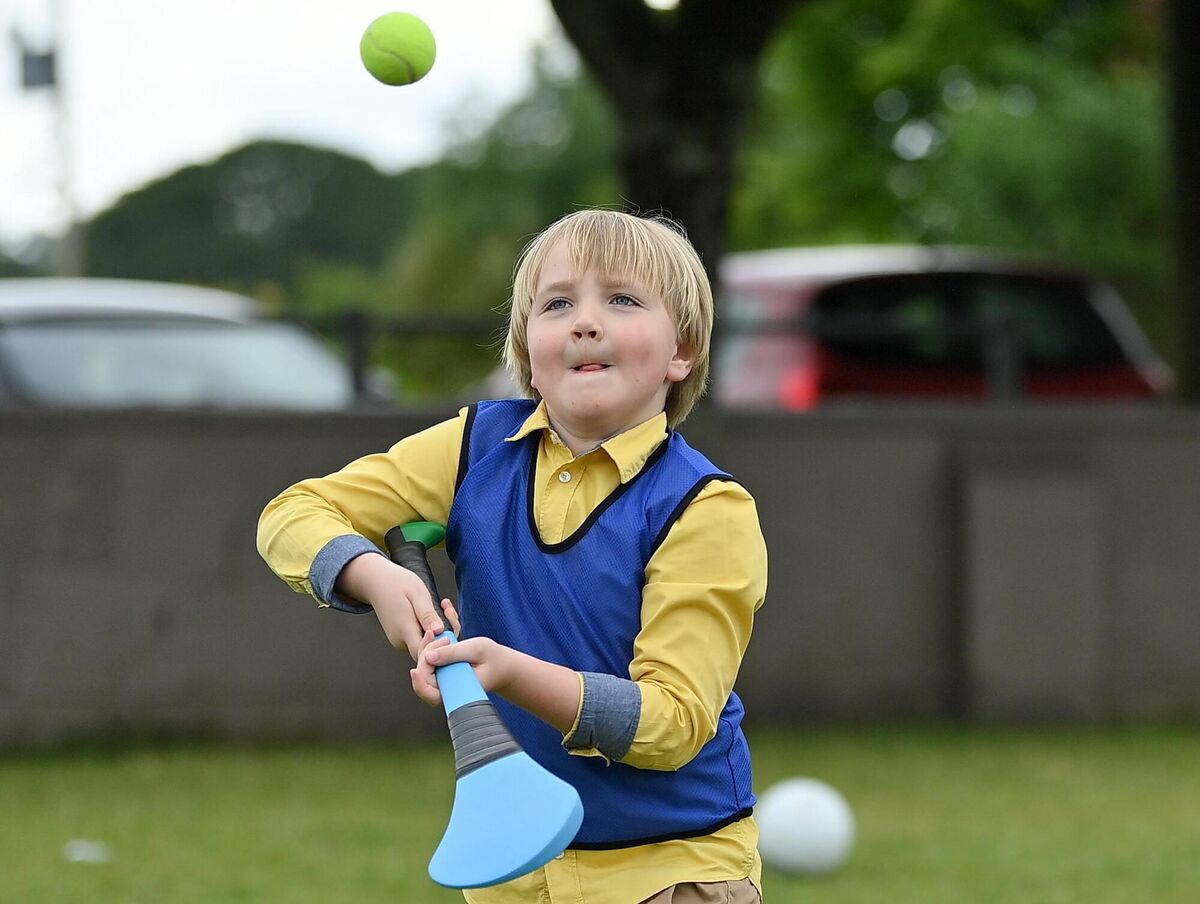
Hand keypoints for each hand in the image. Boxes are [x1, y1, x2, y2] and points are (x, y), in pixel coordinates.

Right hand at [339, 554, 458, 659]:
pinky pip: (422, 638)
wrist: (376, 581)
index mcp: (403, 630)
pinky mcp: (403, 636)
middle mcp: (401, 640)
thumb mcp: (416, 594)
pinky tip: (437, 611)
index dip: (439, 646)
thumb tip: (439, 630)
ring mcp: (401, 639)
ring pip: (426, 644)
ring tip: (444, 607)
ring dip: (440, 630)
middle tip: (449, 611)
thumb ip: (427, 614)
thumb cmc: (395, 584)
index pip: (424, 653)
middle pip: (428, 651)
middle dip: (445, 635)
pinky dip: (432, 628)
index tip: (449, 626)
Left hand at [410, 633, 512, 707]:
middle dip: (426, 654)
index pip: (431, 694)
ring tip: (439, 635)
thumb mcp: (476, 650)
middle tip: (444, 638)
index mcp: (458, 692)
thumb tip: (428, 658)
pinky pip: (429, 662)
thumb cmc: (493, 659)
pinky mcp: (442, 673)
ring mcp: (444, 682)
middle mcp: (448, 690)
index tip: (414, 671)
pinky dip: (430, 648)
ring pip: (424, 668)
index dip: (420, 684)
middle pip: (424, 677)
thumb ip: (453, 654)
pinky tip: (435, 636)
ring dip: (427, 649)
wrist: (501, 664)